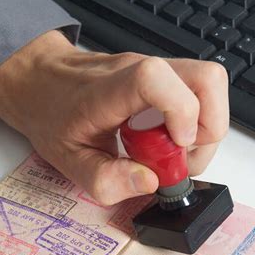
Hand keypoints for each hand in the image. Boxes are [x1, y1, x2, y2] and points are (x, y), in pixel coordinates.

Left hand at [0, 30, 228, 204]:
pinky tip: (167, 141)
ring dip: (203, 132)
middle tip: (176, 158)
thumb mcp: (68, 161)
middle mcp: (141, 71)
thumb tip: (150, 183)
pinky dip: (195, 127)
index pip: (156, 79)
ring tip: (170, 153)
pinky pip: (200, 98)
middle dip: (206, 132)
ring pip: (210, 90)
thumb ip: (105, 180)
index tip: (178, 146)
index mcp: (110, 90)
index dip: (182, 112)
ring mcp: (158, 71)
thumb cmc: (54, 115)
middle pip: (207, 80)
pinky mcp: (167, 78)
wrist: (43, 82)